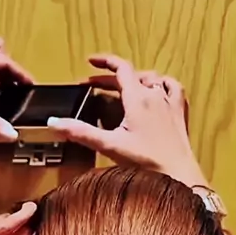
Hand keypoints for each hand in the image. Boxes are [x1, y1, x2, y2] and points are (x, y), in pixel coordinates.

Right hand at [47, 54, 206, 186]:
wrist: (179, 173)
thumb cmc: (147, 160)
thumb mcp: (110, 145)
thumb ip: (82, 133)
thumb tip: (55, 122)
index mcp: (137, 98)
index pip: (121, 68)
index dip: (105, 61)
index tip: (90, 61)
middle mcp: (155, 94)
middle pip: (133, 74)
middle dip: (112, 76)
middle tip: (95, 84)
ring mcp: (170, 102)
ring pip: (153, 79)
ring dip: (136, 78)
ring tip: (124, 86)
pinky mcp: (180, 112)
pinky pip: (173, 88)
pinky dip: (163, 84)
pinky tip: (159, 90)